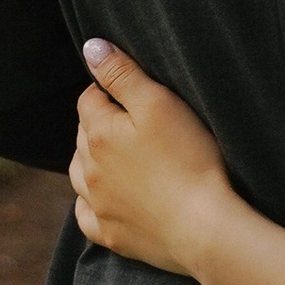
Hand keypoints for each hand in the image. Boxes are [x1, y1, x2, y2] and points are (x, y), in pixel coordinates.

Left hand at [69, 38, 243, 284]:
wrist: (204, 228)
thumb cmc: (190, 159)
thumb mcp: (160, 103)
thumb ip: (122, 74)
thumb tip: (91, 48)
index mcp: (98, 134)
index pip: (90, 98)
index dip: (111, 90)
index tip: (138, 94)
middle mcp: (88, 170)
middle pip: (85, 135)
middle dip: (103, 123)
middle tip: (138, 123)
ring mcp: (98, 205)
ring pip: (80, 174)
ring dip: (93, 160)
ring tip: (121, 156)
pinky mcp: (111, 235)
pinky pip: (86, 215)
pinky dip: (91, 203)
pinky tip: (105, 199)